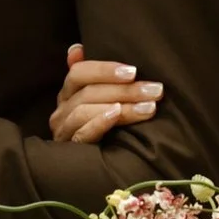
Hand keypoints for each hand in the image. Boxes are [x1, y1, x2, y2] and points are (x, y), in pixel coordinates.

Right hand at [50, 41, 164, 144]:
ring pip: (85, 111)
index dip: (105, 69)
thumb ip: (96, 77)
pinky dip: (99, 122)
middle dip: (125, 90)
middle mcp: (62, 110)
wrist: (94, 171)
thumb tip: (77, 48)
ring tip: (149, 107)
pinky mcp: (70, 151)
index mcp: (68, 93)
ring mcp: (64, 131)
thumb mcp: (105, 100)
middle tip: (155, 90)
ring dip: (121, 106)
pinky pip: (82, 133)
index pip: (78, 72)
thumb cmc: (106, 128)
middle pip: (87, 92)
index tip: (133, 70)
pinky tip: (116, 115)